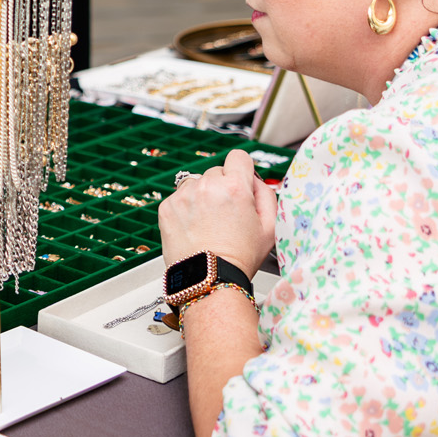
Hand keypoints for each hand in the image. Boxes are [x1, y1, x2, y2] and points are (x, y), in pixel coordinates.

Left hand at [157, 149, 275, 279]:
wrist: (209, 279)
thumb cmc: (239, 258)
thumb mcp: (270, 227)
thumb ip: (266, 194)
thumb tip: (255, 180)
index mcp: (234, 187)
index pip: (239, 157)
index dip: (242, 171)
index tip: (240, 183)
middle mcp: (207, 186)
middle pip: (217, 172)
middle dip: (222, 187)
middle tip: (226, 214)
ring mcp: (183, 196)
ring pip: (196, 183)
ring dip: (202, 196)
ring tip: (208, 223)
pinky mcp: (167, 207)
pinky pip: (179, 198)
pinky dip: (186, 209)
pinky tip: (195, 228)